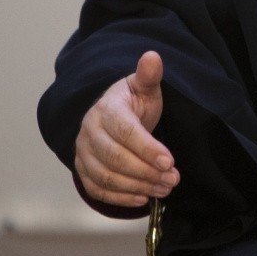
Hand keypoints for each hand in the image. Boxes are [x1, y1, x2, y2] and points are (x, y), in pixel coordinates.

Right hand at [73, 51, 178, 206]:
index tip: (170, 161)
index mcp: (106, 110)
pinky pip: (97, 188)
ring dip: (137, 186)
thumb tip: (152, 56)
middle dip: (146, 172)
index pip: (125, 132)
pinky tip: (142, 199)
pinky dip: (118, 197)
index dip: (147, 148)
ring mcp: (83, 153)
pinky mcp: (83, 170)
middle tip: (173, 179)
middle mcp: (90, 132)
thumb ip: (150, 75)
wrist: (111, 113)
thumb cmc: (133, 101)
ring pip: (106, 176)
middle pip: (115, 158)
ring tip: (164, 189)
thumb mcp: (144, 86)